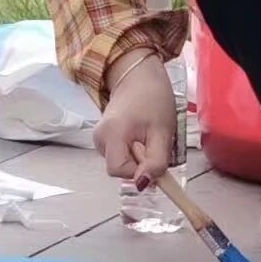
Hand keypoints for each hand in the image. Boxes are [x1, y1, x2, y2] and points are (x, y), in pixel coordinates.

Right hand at [94, 52, 175, 185]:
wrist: (138, 77)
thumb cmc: (153, 100)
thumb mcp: (162, 132)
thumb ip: (155, 161)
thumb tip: (144, 184)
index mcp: (111, 134)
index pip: (119, 171)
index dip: (138, 172)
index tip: (154, 160)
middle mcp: (99, 138)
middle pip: (119, 168)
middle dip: (139, 163)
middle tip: (153, 143)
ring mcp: (98, 138)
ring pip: (119, 163)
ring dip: (136, 157)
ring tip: (146, 136)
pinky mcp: (101, 137)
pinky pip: (118, 155)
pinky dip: (131, 151)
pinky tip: (138, 135)